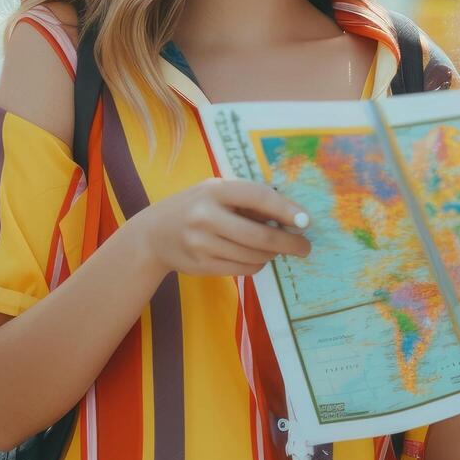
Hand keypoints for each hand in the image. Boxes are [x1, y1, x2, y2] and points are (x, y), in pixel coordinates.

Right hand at [134, 178, 311, 278]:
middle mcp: (206, 217)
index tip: (305, 220)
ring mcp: (202, 244)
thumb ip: (247, 199)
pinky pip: (243, 269)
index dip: (285, 209)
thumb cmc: (195, 206)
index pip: (258, 197)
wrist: (153, 235)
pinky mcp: (202, 266)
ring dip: (273, 254)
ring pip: (254, 255)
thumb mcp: (215, 191)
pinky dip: (257, 264)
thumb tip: (291, 214)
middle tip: (305, 246)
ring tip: (277, 248)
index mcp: (214, 190)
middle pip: (260, 236)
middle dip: (289, 243)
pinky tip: (257, 256)